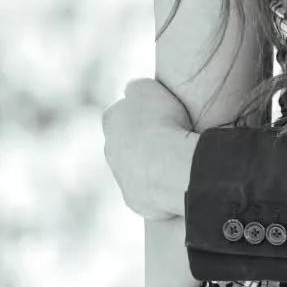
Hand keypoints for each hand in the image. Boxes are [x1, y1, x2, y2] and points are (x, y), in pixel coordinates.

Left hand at [102, 78, 199, 218]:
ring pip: (137, 167)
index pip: (125, 110)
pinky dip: (161, 186)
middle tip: (173, 137)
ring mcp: (121, 178)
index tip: (165, 113)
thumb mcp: (147, 87)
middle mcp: (109, 149)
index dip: (147, 111)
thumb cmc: (163, 123)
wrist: (172, 167)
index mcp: (111, 119)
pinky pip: (149, 191)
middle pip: (129, 141)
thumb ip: (136, 88)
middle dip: (146, 140)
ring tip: (177, 159)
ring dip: (154, 164)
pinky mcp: (134, 200)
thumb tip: (133, 91)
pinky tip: (177, 179)